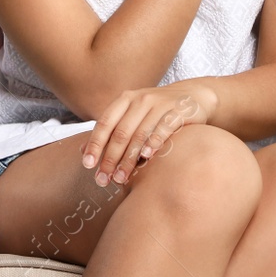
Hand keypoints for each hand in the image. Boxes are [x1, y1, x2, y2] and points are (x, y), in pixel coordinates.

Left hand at [81, 83, 217, 187]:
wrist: (193, 96)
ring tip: (121, 178)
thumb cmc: (157, 111)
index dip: (95, 144)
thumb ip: (111, 130)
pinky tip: (147, 158)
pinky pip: (163, 129)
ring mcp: (160, 104)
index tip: (87, 165)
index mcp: (125, 99)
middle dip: (110, 158)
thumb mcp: (132, 115)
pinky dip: (153, 143)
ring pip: (140, 134)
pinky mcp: (178, 111)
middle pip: (121, 132)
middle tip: (103, 180)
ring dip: (129, 159)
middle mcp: (141, 99)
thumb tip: (82, 152)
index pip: (105, 123)